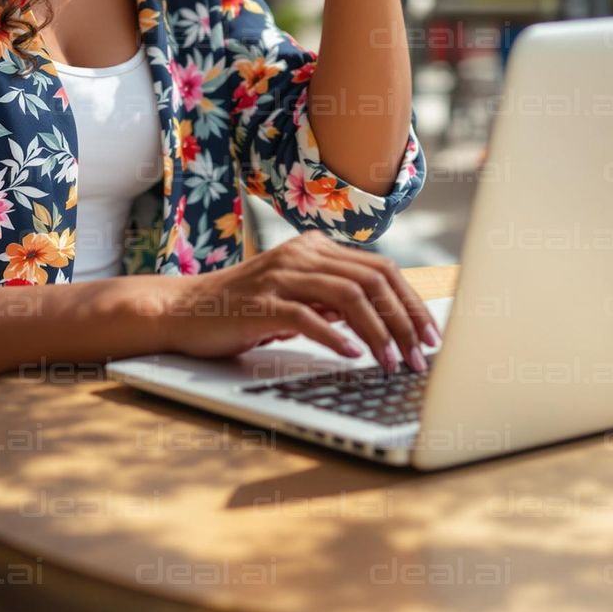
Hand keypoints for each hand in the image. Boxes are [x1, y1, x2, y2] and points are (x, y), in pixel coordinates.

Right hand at [153, 232, 440, 373]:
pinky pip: (307, 316)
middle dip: (404, 321)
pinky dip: (335, 336)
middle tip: (419, 358)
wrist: (183, 310)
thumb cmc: (243, 309)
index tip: (429, 336)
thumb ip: (333, 298)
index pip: (381, 269)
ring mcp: (280, 276)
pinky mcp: (261, 303)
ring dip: (378, 333)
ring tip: (391, 364)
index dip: (411, 303)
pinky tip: (351, 355)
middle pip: (372, 280)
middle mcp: (302, 254)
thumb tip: (384, 319)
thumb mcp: (296, 296)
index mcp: (315, 248)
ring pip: (348, 296)